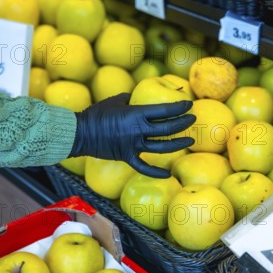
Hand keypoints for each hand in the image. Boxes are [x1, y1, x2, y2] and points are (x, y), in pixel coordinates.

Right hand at [69, 93, 195, 177]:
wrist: (80, 133)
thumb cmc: (97, 114)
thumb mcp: (115, 101)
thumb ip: (130, 98)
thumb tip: (139, 97)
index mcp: (136, 114)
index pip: (164, 110)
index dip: (179, 108)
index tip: (189, 106)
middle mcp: (138, 130)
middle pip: (167, 128)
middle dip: (182, 123)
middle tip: (192, 120)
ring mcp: (133, 145)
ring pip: (162, 147)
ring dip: (178, 144)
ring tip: (189, 141)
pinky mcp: (127, 157)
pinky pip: (144, 167)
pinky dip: (156, 173)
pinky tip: (168, 174)